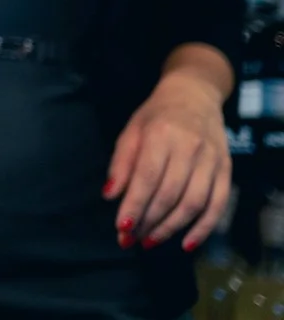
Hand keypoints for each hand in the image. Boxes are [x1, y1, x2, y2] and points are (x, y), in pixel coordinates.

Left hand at [106, 71, 230, 251]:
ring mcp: (212, 160)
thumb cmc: (156, 115)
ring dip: (171, 228)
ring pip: (193, 204)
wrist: (195, 95)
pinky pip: (217, 205)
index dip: (135, 204)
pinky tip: (185, 243)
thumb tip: (111, 195)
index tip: (121, 227)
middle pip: (170, 194)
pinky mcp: (226, 170)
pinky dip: (203, 228)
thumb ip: (121, 162)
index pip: (147, 177)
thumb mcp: (132, 130)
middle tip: (131, 239)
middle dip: (148, 221)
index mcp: (162, 134)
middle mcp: (190, 148)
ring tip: (150, 241)